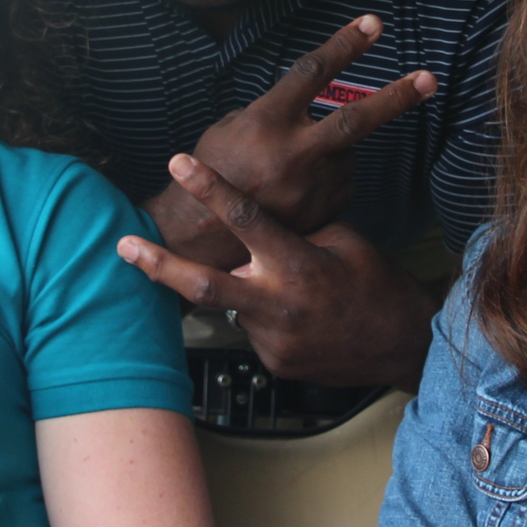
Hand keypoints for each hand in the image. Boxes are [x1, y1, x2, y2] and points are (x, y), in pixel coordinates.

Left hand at [121, 154, 433, 388]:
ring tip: (288, 293)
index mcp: (297, 264)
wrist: (402, 346)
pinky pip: (253, 329)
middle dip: (157, 265)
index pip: (245, 218)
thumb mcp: (342, 241)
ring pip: (235, 304)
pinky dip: (264, 316)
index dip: (209, 188)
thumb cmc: (375, 284)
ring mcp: (272, 339)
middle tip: (123, 245)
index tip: (179, 163)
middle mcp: (278, 303)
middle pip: (202, 284)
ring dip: (245, 291)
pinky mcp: (272, 363)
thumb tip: (263, 210)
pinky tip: (298, 319)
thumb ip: (296, 230)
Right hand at [148, 15, 435, 262]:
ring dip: (327, 151)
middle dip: (397, 97)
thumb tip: (304, 103)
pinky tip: (294, 190)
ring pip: (343, 153)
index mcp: (266, 123)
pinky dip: (324, 178)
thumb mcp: (229, 128)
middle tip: (430, 79)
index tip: (374, 24)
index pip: (313, 73)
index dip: (345, 45)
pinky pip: (338, 181)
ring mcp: (311, 186)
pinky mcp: (322, 211)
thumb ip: (271, 111)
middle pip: (356, 119)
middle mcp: (293, 154)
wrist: (203, 238)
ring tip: (288, 168)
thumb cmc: (210, 171)